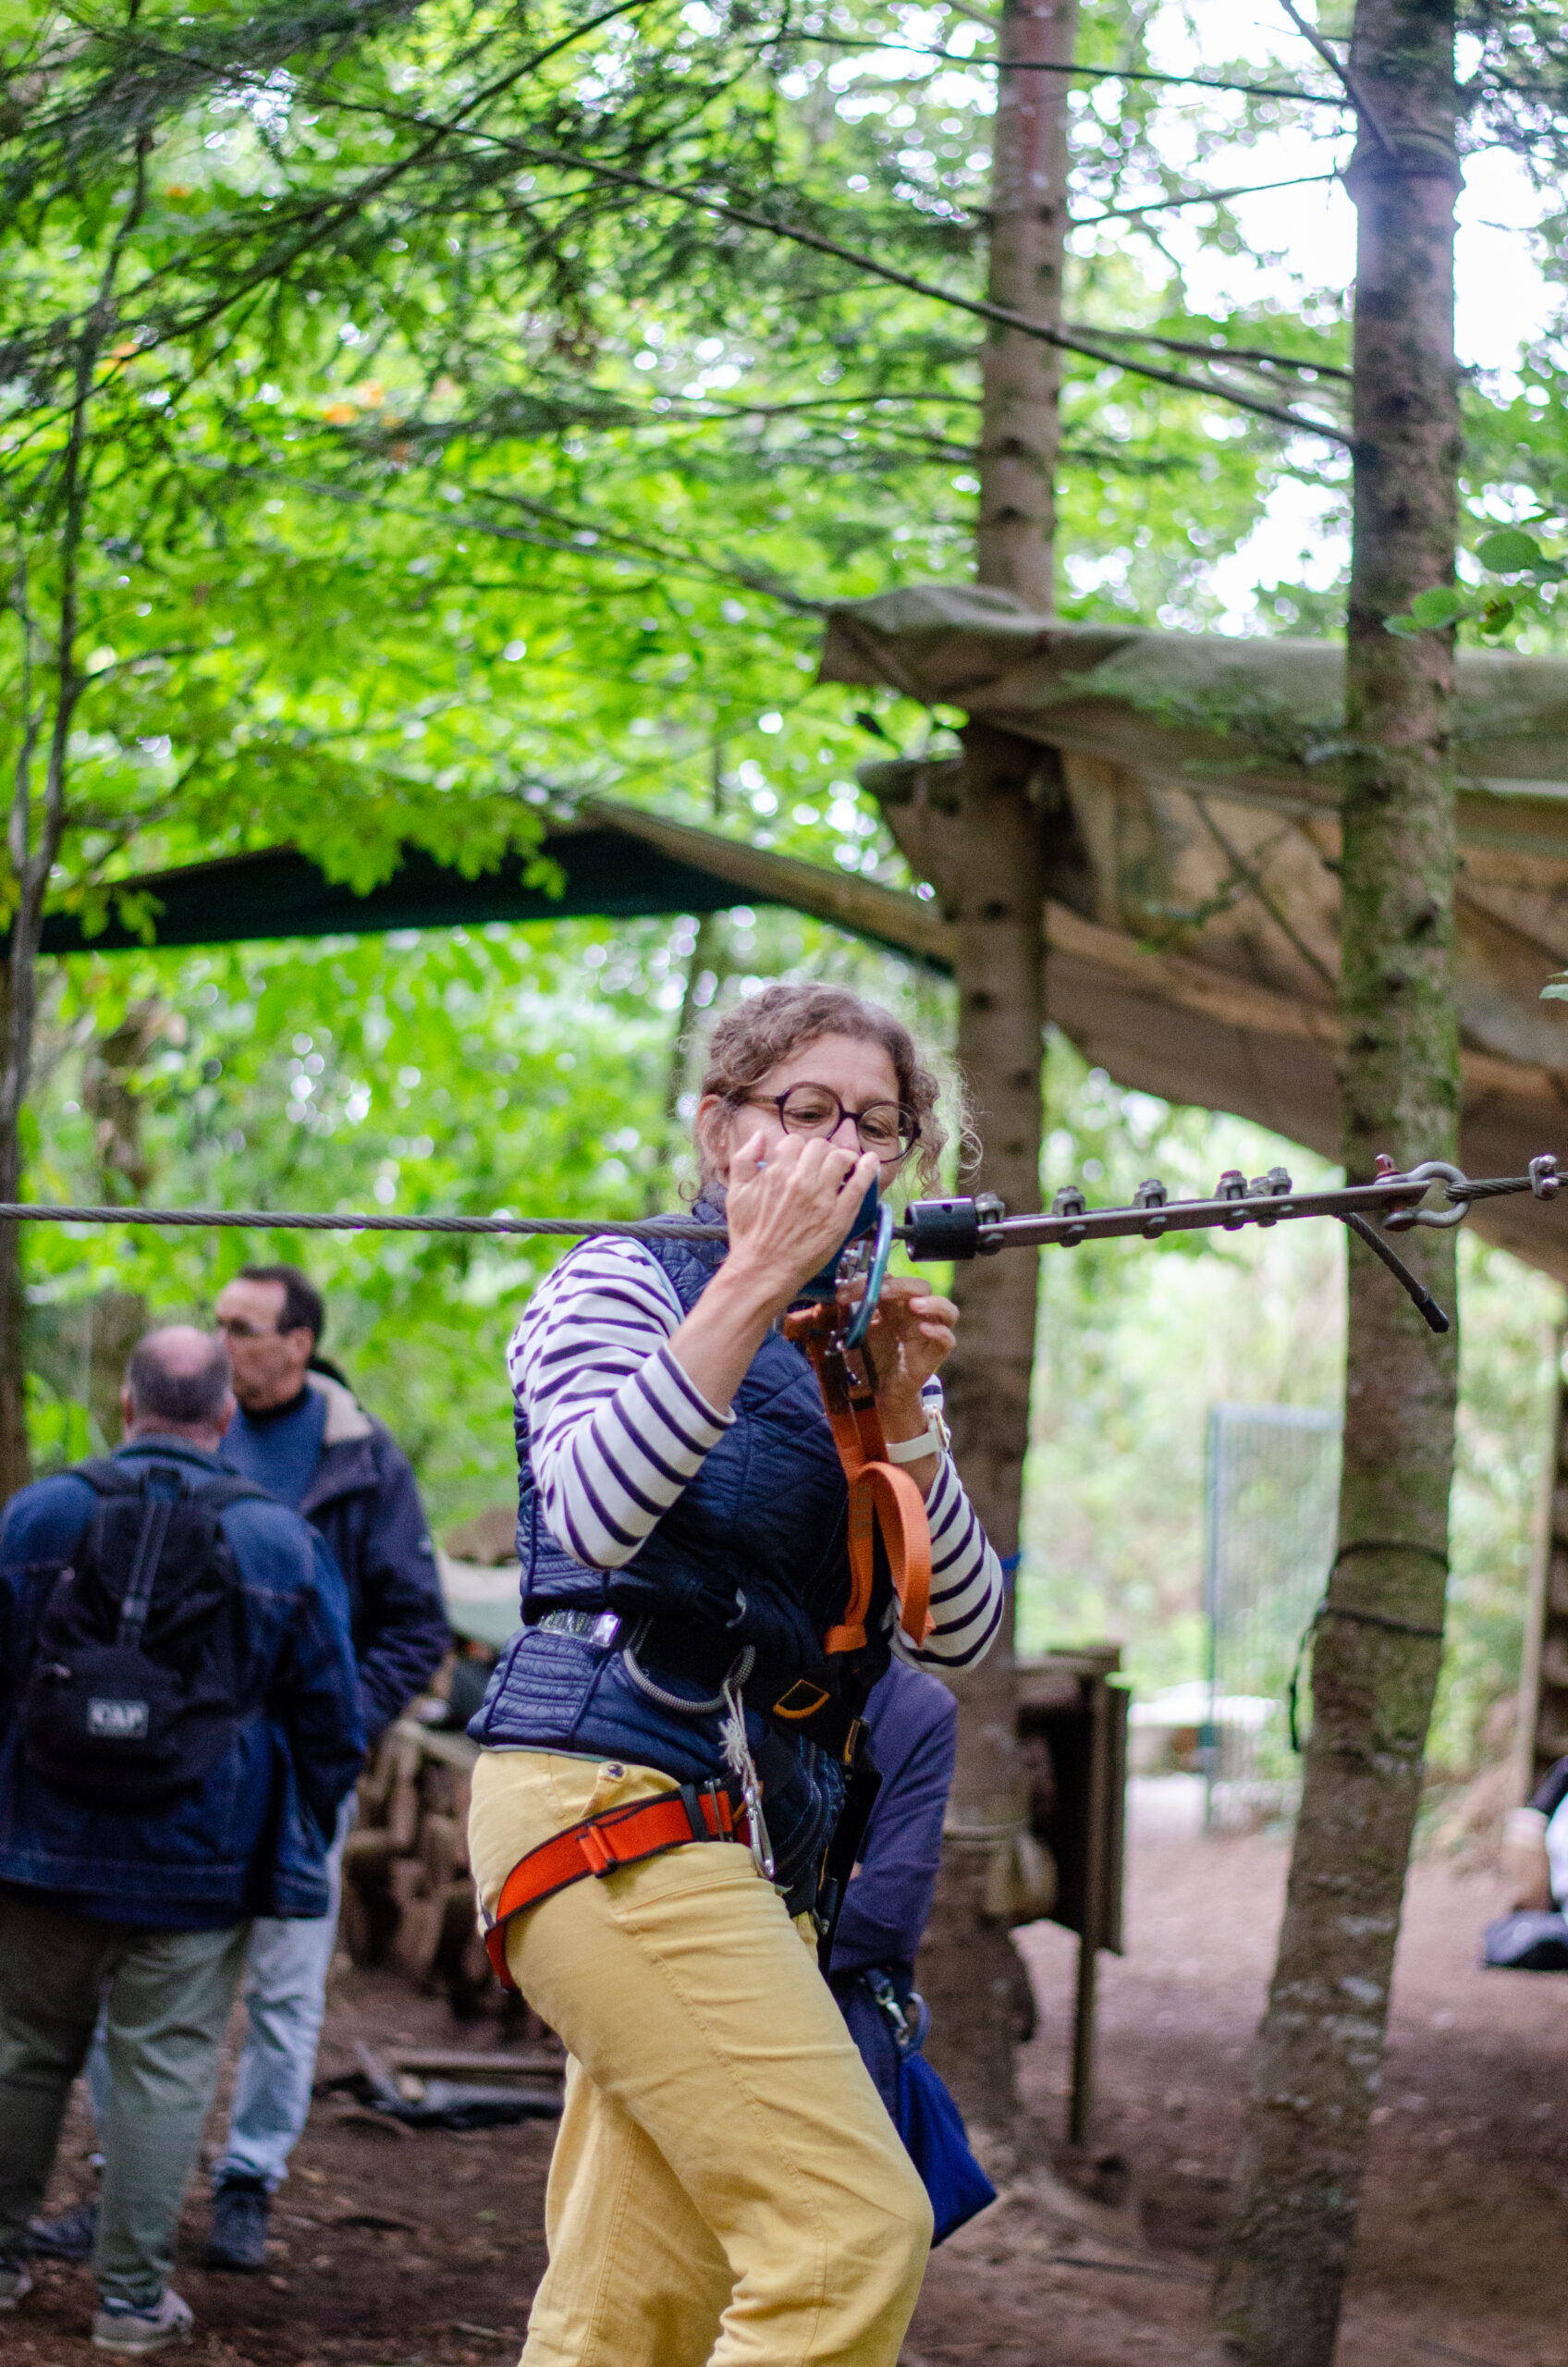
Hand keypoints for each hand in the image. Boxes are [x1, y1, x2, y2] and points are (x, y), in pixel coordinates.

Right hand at [722, 1128, 879, 1312]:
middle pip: (820, 1147)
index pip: (794, 1142)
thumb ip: (743, 1160)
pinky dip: (867, 1169)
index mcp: (776, 1171)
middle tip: (823, 1162)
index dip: (799, 1148)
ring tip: (845, 1164)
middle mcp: (801, 1180)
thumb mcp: (735, 1193)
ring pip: (841, 1159)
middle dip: (822, 1150)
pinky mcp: (839, 1216)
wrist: (762, 1270)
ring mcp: (822, 1198)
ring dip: (844, 1157)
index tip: (802, 1159)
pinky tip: (870, 1162)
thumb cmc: (748, 1235)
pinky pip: (859, 1185)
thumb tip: (759, 1136)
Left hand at [848, 1276, 957, 1414]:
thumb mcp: (852, 1336)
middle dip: (901, 1285)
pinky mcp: (935, 1354)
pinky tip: (924, 1329)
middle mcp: (915, 1315)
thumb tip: (839, 1297)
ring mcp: (929, 1333)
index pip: (889, 1281)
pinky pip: (948, 1340)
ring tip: (915, 1305)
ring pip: (947, 1310)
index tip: (842, 1295)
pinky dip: (939, 1332)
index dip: (868, 1282)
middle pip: (920, 1288)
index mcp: (895, 1305)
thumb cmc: (870, 1360)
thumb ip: (849, 1317)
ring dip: (933, 1303)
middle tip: (881, 1290)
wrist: (879, 1391)